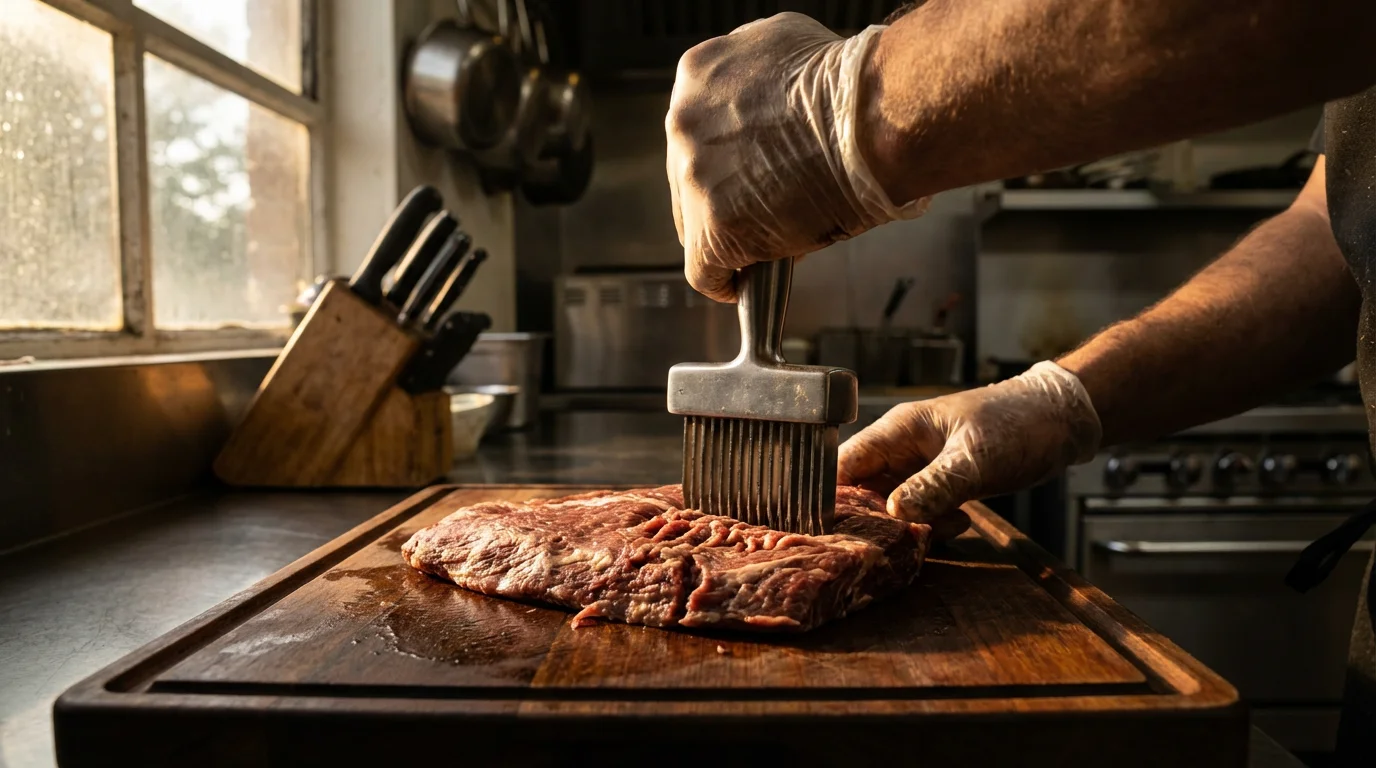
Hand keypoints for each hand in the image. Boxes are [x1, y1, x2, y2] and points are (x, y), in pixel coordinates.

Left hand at [665, 13, 926, 301]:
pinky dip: (723, 281)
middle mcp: (684, 121)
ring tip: (766, 243)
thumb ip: (761, 78)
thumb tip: (768, 112)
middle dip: (724, 195)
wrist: (875, 118)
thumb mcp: (789, 47)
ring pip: (695, 221)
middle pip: (688, 177)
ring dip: (729, 234)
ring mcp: (694, 176)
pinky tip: (742, 285)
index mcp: (698, 73)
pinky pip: (703, 269)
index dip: (726, 158)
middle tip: (764, 210)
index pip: (697, 130)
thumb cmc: (854, 84)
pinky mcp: (713, 225)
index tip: (747, 174)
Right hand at [836, 362, 1102, 539]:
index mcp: (898, 431)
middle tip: (886, 548)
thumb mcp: (975, 459)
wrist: (1062, 421)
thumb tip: (894, 513)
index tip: (833, 532)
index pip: (844, 464)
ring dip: (904, 528)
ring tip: (929, 536)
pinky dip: (931, 527)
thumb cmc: (1018, 423)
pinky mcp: (940, 485)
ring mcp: (920, 469)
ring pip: (890, 507)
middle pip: (862, 492)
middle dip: (869, 522)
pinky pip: (919, 512)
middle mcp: (901, 450)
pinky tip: (956, 526)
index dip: (832, 498)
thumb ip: (935, 486)